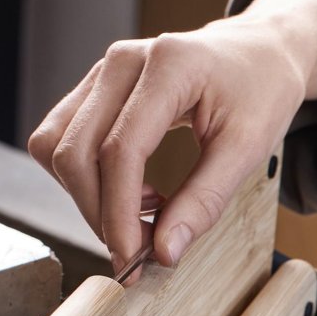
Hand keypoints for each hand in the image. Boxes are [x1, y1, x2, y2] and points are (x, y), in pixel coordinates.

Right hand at [28, 0, 316, 273]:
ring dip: (89, 198)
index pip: (120, 150)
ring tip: (146, 217)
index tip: (133, 261)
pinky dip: (90, 180)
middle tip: (140, 253)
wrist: (258, 55)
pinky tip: (137, 194)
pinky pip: (65, 140)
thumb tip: (165, 252)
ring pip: (56, 147)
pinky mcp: (95, 89)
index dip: (119, 214)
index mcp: (166, 67)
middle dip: (99, 214)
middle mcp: (121, 63)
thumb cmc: (260, 94)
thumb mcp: (248, 150)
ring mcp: (102, 72)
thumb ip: (205, 201)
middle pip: (75, 152)